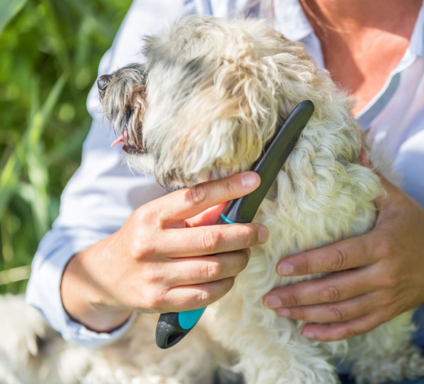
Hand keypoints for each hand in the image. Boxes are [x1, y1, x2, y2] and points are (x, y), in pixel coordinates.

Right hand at [61, 172, 268, 331]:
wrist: (104, 275)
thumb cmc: (142, 239)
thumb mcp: (158, 218)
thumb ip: (195, 212)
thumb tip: (236, 199)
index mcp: (150, 216)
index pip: (195, 197)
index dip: (228, 187)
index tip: (254, 181)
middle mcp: (150, 245)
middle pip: (211, 239)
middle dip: (245, 235)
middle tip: (261, 232)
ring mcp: (154, 276)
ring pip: (214, 269)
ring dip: (239, 261)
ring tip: (245, 254)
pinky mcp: (159, 301)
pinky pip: (206, 294)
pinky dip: (226, 284)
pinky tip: (229, 276)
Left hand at [263, 171, 423, 341]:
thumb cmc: (416, 228)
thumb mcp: (397, 200)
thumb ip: (371, 179)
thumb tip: (352, 148)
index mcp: (382, 244)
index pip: (340, 257)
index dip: (309, 264)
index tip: (280, 268)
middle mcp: (384, 275)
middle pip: (335, 290)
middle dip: (298, 296)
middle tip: (268, 298)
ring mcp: (385, 298)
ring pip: (341, 312)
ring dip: (307, 315)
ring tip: (279, 312)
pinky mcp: (387, 313)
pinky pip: (356, 327)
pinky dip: (331, 333)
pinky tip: (307, 331)